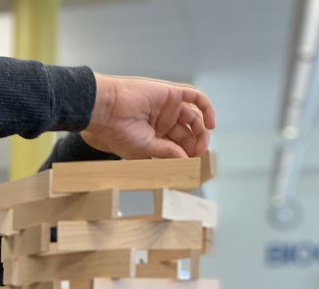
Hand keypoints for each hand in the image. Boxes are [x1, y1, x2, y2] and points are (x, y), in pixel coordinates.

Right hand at [82, 75, 215, 159]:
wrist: (107, 109)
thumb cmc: (118, 131)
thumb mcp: (146, 148)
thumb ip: (167, 152)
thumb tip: (185, 160)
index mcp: (154, 136)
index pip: (177, 145)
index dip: (187, 154)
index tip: (192, 164)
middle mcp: (162, 121)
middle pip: (188, 133)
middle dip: (195, 144)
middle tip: (198, 155)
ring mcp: (168, 108)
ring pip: (193, 118)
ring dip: (202, 131)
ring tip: (201, 145)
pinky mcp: (171, 94)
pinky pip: (195, 98)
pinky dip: (207, 108)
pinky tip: (211, 124)